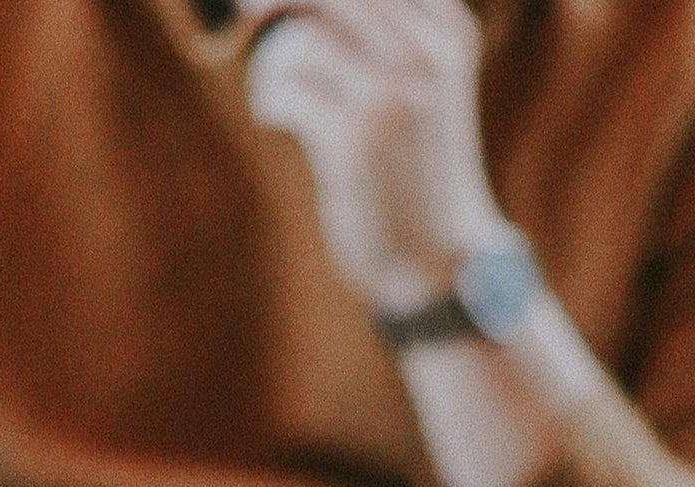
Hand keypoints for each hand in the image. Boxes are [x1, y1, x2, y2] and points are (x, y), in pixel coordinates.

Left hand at [243, 0, 510, 314]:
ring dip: (278, 65)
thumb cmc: (414, 161)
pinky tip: (279, 118)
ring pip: (306, 38)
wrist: (435, 253)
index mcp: (450, 32)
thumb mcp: (421, 81)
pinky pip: (286, 88)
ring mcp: (393, 94)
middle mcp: (427, 55)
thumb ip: (382, 29)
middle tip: (245, 7)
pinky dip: (272, 101)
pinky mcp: (354, 136)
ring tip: (282, 95)